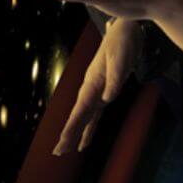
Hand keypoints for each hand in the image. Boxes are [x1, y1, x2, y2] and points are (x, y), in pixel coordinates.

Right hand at [54, 18, 140, 154]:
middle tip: (58, 151)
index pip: (81, 108)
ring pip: (85, 116)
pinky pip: (95, 113)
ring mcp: (96, 90)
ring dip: (76, 132)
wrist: (124, 30)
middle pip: (79, 114)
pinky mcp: (104, 91)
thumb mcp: (121, 59)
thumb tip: (107, 100)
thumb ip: (115, 79)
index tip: (64, 139)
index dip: (73, 125)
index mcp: (93, 81)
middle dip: (69, 133)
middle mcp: (92, 88)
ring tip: (66, 149)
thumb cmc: (122, 42)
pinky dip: (89, 126)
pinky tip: (86, 137)